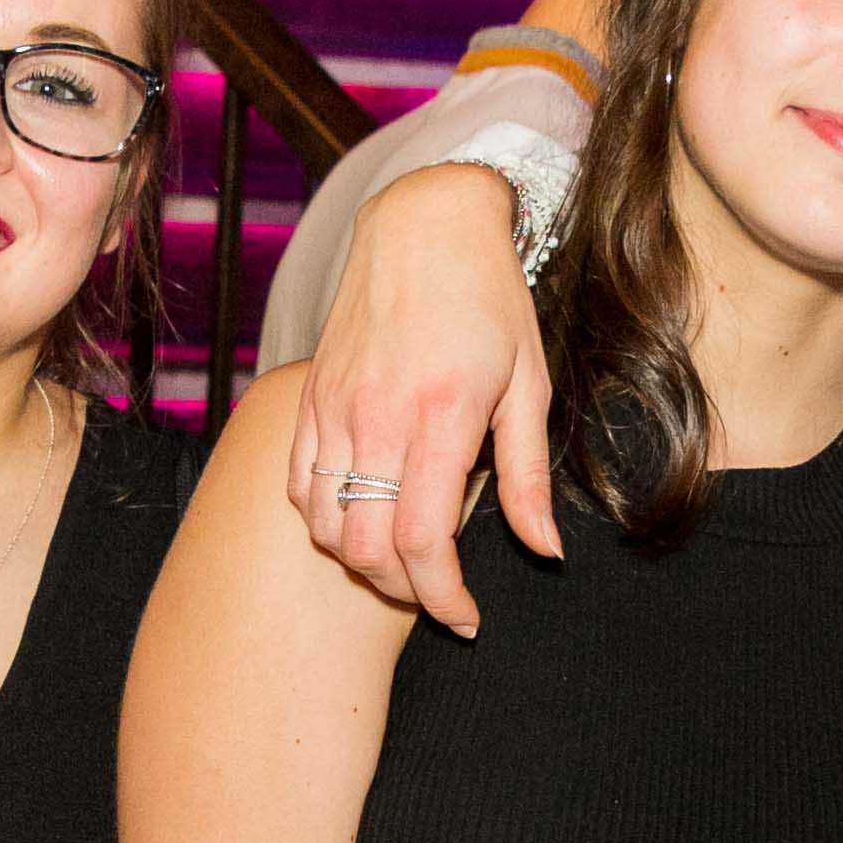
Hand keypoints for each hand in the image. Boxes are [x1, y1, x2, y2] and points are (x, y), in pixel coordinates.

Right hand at [292, 165, 550, 634]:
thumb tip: (543, 551)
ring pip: (324, 525)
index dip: (441, 597)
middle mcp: (377, 418)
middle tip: (435, 591)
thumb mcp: (530, 385)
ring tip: (398, 558)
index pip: (422, 542)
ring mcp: (333, 409)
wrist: (423, 226)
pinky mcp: (309, 397)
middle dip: (401, 589)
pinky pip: (299, 484)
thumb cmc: (488, 302)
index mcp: (440, 418)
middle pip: (364, 548)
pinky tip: (359, 515)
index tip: (464, 616)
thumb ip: (527, 476)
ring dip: (359, 559)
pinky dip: (323, 518)